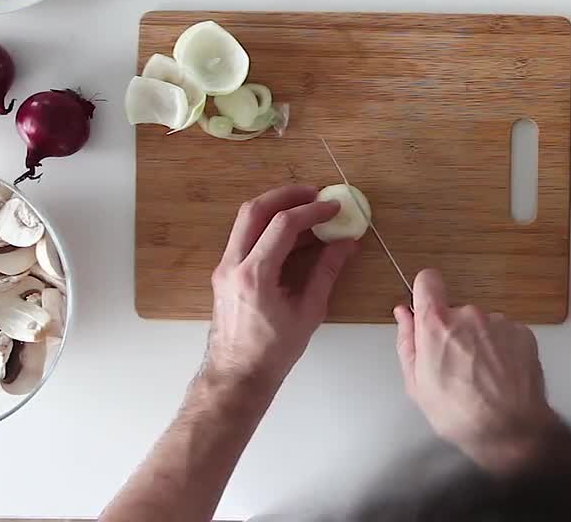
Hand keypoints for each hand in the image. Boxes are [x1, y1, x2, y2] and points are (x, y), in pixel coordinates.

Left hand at [203, 186, 357, 393]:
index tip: (334, 208)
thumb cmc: (273, 352)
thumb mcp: (308, 312)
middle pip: (255, 210)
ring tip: (306, 209)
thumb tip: (346, 244)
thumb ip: (326, 272)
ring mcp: (224, 267)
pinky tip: (292, 234)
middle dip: (287, 195)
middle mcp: (232, 264)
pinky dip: (267, 227)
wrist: (236, 376)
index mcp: (254, 275)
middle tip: (315, 193)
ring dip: (276, 208)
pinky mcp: (224, 273)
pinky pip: (245, 237)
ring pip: (246, 220)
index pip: (283, 225)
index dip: (312, 211)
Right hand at [394, 270, 560, 474]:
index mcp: (437, 324)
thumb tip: (404, 316)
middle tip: (455, 367)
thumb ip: (408, 342)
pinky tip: (499, 376)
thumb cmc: (461, 415)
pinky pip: (504, 334)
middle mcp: (469, 315)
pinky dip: (501, 350)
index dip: (425, 294)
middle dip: (453, 332)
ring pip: (481, 324)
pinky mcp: (522, 332)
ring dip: (479, 342)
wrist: (511, 431)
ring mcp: (499, 322)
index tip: (426, 310)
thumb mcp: (417, 384)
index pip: (427, 281)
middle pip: (455, 311)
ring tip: (481, 377)